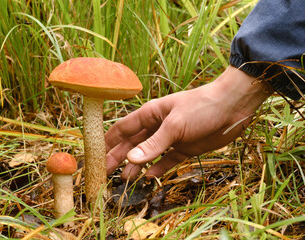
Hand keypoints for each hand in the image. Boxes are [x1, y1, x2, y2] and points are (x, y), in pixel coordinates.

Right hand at [105, 66, 272, 180]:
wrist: (232, 107)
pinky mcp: (184, 148)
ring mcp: (170, 138)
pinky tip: (148, 177)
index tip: (95, 155)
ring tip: (124, 179)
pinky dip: (157, 169)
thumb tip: (130, 160)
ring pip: (147, 154)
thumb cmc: (201, 107)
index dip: (107, 141)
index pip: (122, 128)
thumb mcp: (175, 125)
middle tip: (105, 173)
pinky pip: (166, 160)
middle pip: (132, 143)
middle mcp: (156, 126)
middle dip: (118, 157)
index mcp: (150, 114)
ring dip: (135, 166)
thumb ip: (153, 144)